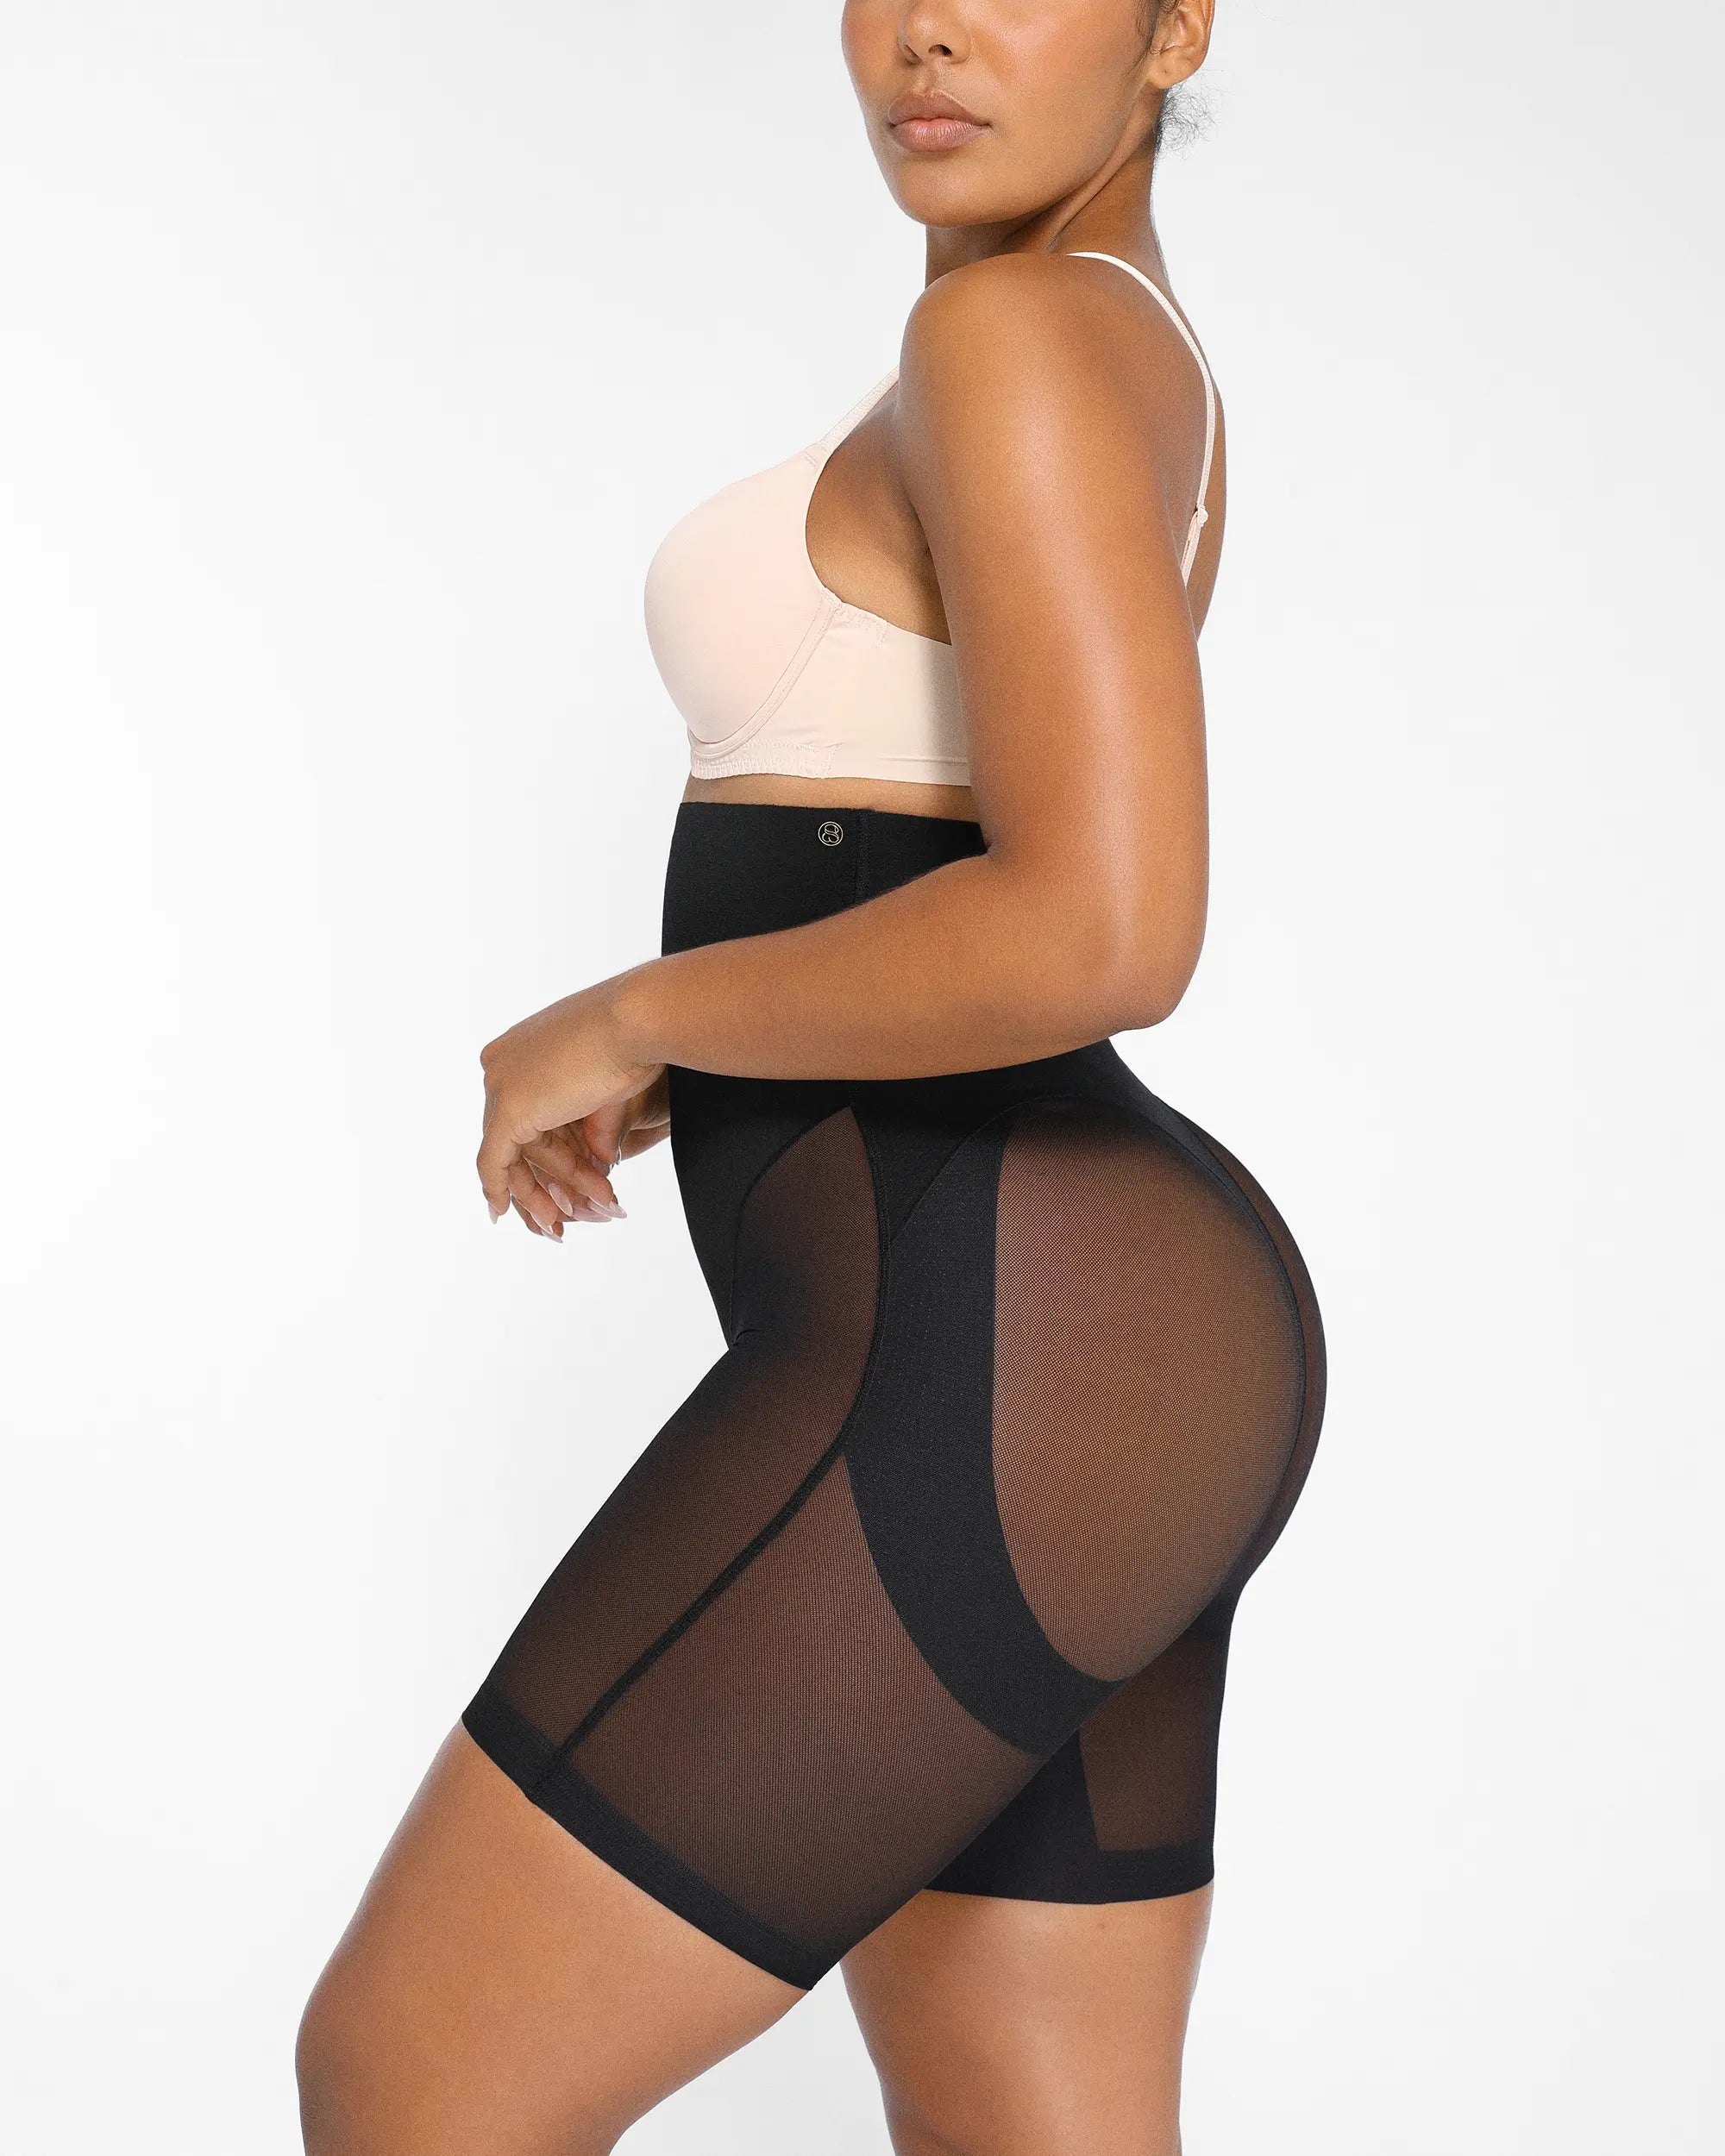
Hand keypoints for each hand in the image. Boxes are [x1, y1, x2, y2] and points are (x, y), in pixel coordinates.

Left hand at [476, 977, 665, 1239]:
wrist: (640, 1019)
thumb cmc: (638, 1039)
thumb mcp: (609, 1085)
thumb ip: (593, 1124)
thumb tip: (597, 1162)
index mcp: (523, 1047)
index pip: (527, 1113)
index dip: (549, 1153)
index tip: (568, 1182)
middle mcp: (502, 1063)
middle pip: (517, 1137)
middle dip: (546, 1180)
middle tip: (563, 1216)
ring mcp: (501, 1085)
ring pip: (512, 1154)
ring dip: (541, 1194)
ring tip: (563, 1225)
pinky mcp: (509, 1110)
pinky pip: (494, 1161)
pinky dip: (497, 1188)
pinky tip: (501, 1212)